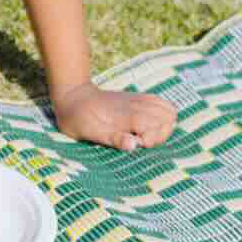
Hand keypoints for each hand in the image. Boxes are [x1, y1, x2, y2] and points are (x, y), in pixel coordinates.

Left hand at [50, 82, 176, 150]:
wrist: (72, 96)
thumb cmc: (78, 118)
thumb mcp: (90, 132)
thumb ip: (113, 138)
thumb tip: (134, 146)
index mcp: (126, 114)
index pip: (157, 123)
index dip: (153, 138)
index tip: (137, 144)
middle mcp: (136, 105)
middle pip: (168, 117)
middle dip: (161, 134)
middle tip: (142, 141)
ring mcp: (139, 100)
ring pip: (169, 110)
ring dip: (163, 126)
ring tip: (145, 136)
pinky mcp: (139, 99)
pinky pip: (162, 105)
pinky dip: (162, 118)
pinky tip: (146, 127)